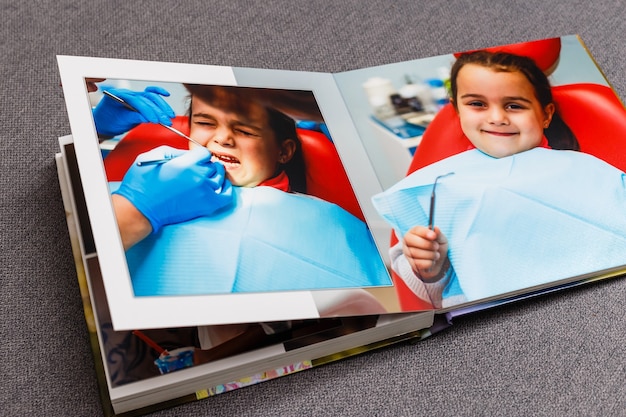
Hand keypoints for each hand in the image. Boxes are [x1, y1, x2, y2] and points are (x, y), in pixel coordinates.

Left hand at [92, 86, 175, 136]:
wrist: (103, 122)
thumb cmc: (108, 121)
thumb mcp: (120, 121)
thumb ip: (134, 118)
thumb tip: (147, 118)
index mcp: (119, 96)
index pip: (137, 101)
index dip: (148, 110)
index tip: (155, 120)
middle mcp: (128, 93)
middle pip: (147, 98)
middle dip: (158, 110)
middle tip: (166, 121)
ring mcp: (134, 95)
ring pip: (151, 96)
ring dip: (162, 106)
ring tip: (168, 116)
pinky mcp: (140, 99)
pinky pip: (150, 92)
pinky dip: (159, 93)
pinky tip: (166, 95)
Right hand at [113, 146, 232, 233]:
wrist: (141, 209)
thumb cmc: (142, 184)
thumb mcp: (154, 157)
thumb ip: (175, 152)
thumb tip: (188, 154)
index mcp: (186, 163)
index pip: (205, 153)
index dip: (199, 155)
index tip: (195, 159)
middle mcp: (199, 176)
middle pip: (213, 165)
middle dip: (206, 166)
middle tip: (198, 170)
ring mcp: (204, 192)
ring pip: (220, 178)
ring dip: (214, 176)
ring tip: (206, 178)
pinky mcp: (206, 206)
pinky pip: (226, 195)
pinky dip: (226, 189)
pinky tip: (220, 187)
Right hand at [402, 225, 448, 281]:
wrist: (438, 261)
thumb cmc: (437, 246)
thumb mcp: (440, 238)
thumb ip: (438, 234)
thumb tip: (436, 228)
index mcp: (414, 232)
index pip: (416, 230)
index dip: (425, 232)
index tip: (433, 236)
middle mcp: (408, 241)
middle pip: (415, 242)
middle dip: (429, 245)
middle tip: (437, 247)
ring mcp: (408, 253)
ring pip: (417, 253)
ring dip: (431, 255)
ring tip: (436, 254)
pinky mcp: (411, 264)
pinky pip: (419, 264)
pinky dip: (429, 263)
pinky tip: (431, 261)